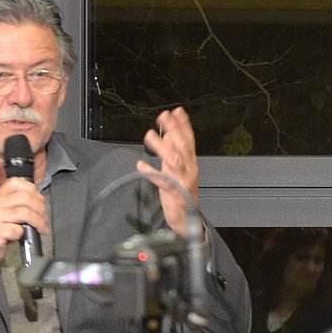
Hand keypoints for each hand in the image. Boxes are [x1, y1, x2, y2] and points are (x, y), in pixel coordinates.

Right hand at [0, 177, 48, 282]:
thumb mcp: (4, 212)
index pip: (17, 182)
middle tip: (44, 218)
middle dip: (41, 208)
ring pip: (25, 213)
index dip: (33, 190)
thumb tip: (39, 200)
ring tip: (41, 228)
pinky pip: (18, 229)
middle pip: (26, 197)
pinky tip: (21, 236)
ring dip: (38, 222)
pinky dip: (23, 234)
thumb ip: (17, 203)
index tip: (40, 201)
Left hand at [137, 107, 200, 234]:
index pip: (189, 140)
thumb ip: (173, 153)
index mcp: (190, 163)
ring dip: (162, 146)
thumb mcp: (176, 170)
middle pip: (183, 146)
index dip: (184, 125)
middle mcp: (189, 170)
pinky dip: (152, 172)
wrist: (186, 220)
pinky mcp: (175, 193)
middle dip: (174, 130)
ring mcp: (183, 181)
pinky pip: (163, 181)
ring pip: (174, 160)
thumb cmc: (180, 194)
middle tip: (163, 117)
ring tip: (150, 135)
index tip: (176, 111)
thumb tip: (170, 135)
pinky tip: (141, 165)